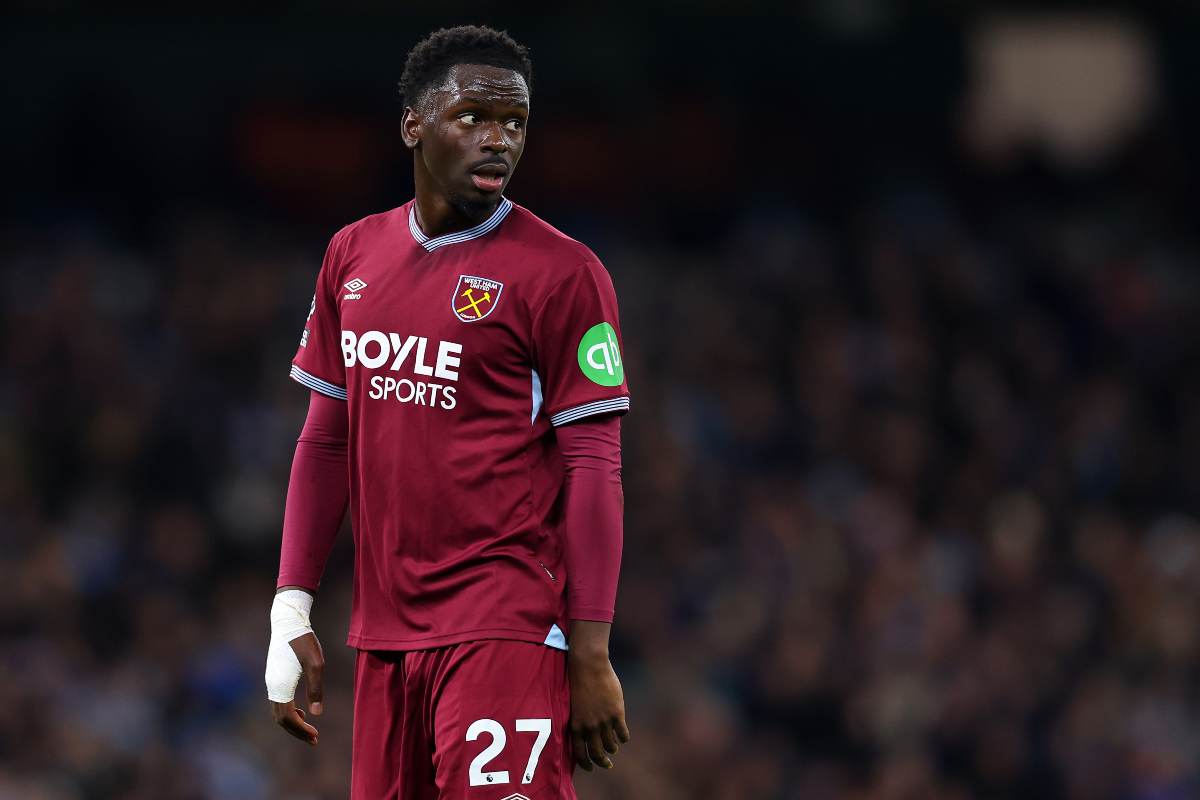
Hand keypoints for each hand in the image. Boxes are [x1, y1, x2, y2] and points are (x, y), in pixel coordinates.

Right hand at [269, 632, 324, 745]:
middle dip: (297, 731)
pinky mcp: (274, 676)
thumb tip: (316, 714)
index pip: (288, 718)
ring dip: (293, 723)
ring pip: (278, 711)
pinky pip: (278, 702)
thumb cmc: (304, 641)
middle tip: (314, 740)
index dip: (301, 730)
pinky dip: (289, 712)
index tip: (316, 736)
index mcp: (281, 687)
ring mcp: (271, 681)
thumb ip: (316, 689)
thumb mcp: (316, 664)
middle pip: (281, 719)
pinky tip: (302, 711)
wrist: (288, 622)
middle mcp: (272, 686)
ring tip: (309, 730)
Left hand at [568, 621, 630, 771]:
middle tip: (607, 764)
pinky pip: (622, 733)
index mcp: (576, 725)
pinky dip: (623, 737)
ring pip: (610, 745)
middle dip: (602, 762)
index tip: (590, 767)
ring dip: (612, 748)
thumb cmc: (578, 681)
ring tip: (614, 747)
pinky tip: (623, 736)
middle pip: (596, 754)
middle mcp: (589, 727)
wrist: (588, 665)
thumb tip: (585, 732)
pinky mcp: (616, 713)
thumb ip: (580, 720)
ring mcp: (603, 721)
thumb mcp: (574, 705)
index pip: (579, 753)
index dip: (585, 764)